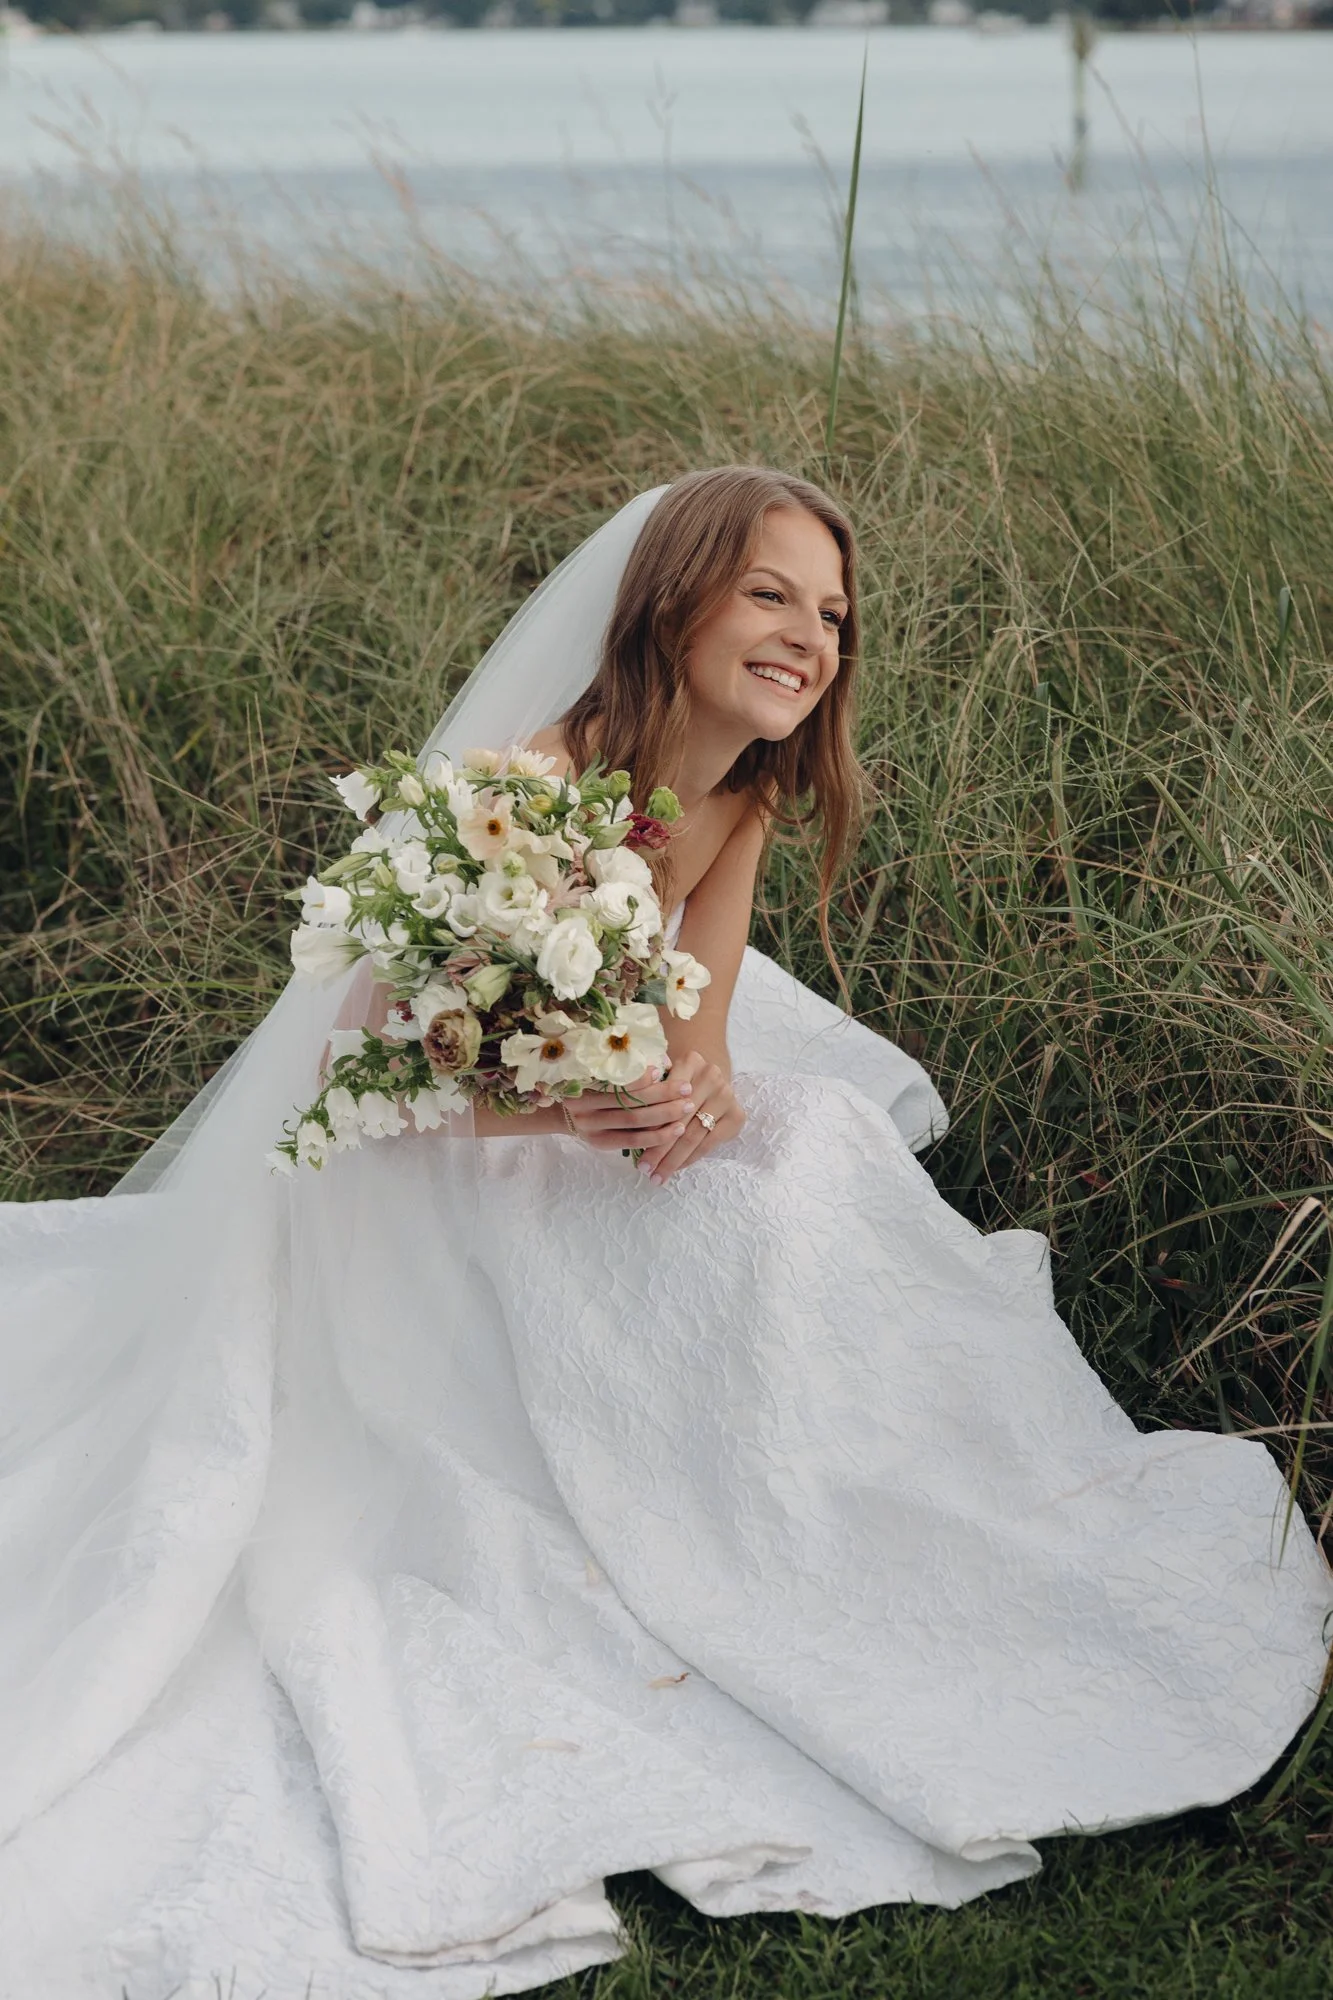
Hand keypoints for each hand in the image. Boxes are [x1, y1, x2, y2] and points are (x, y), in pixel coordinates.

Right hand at [560, 1065, 698, 1155]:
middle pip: (629, 1101)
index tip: (663, 1069)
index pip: (617, 1079)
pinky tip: (675, 1131)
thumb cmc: (592, 1088)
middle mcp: (582, 1106)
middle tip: (687, 1089)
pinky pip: (633, 1140)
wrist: (567, 1115)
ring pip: (633, 1121)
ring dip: (664, 1115)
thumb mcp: (601, 1074)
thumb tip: (664, 1061)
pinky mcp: (600, 1144)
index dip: (641, 1076)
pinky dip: (656, 1136)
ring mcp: (590, 1128)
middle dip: (662, 1095)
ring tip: (687, 1108)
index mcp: (581, 1082)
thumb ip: (628, 1069)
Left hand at [632, 1048, 744, 1184]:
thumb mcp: (662, 1078)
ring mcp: (727, 1095)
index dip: (648, 1123)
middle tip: (644, 1169)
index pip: (666, 1099)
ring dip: (674, 1159)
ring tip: (657, 1175)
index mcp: (690, 1062)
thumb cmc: (678, 1080)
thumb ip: (648, 1092)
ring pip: (694, 1135)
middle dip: (659, 1149)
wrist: (709, 1075)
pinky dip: (691, 1158)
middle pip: (679, 1120)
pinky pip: (709, 1143)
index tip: (631, 1144)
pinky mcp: (737, 1115)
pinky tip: (677, 1168)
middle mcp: (712, 1076)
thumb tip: (629, 1124)